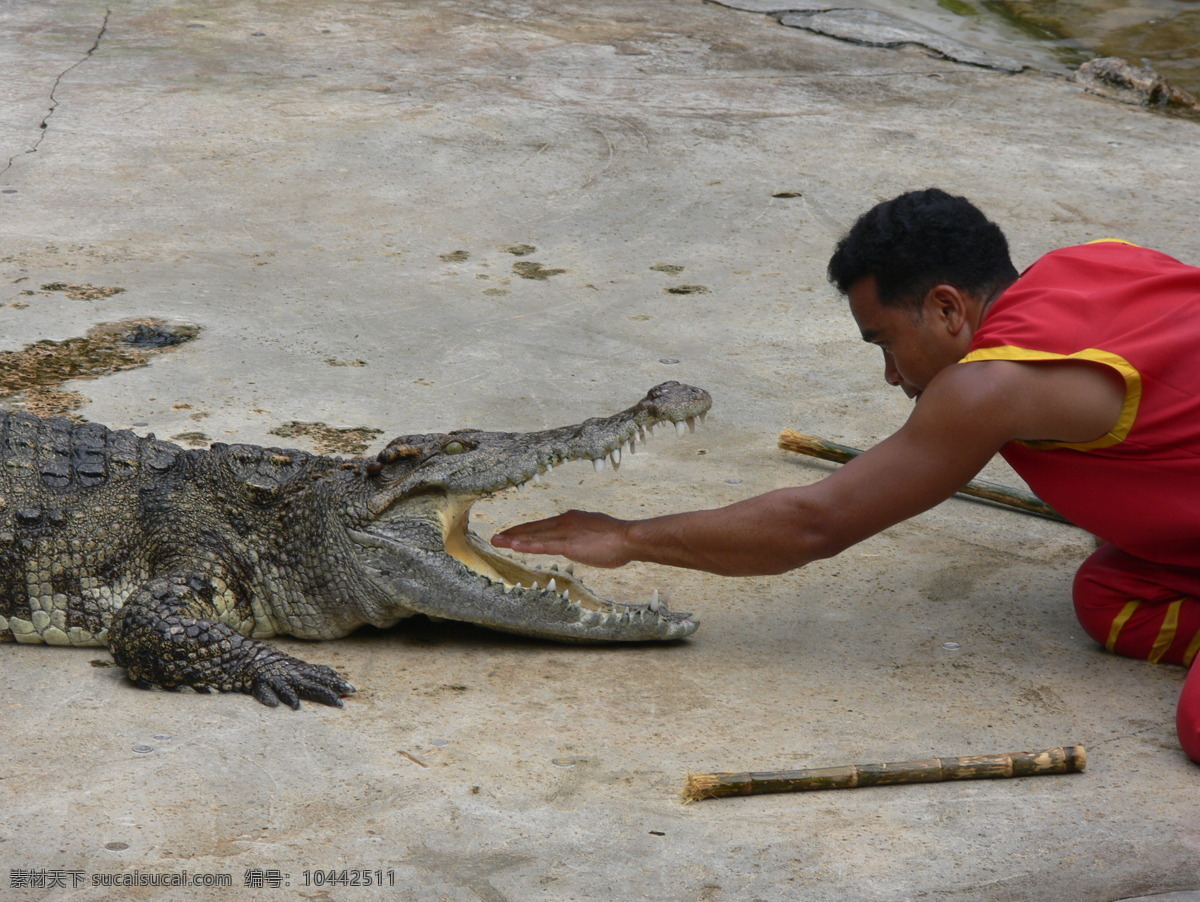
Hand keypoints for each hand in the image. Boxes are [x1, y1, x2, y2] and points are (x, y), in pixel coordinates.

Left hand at [490, 509, 632, 568]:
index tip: (513, 533)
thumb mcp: (596, 532)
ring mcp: (564, 533)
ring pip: (534, 536)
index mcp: (571, 519)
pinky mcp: (567, 544)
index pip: (543, 525)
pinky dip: (526, 545)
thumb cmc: (618, 538)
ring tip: (497, 541)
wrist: (628, 538)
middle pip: (534, 528)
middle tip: (496, 536)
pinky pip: (542, 545)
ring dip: (513, 539)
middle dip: (514, 533)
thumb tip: (579, 541)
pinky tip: (513, 545)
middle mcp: (564, 522)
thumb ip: (583, 536)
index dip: (526, 530)